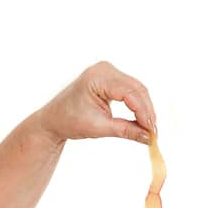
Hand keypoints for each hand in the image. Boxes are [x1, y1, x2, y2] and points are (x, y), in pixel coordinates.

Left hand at [36, 61, 157, 145]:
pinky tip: (142, 120)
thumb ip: (126, 131)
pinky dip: (137, 105)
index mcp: (98, 77)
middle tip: (153, 133)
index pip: (130, 92)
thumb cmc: (69, 121)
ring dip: (144, 109)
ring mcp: (108, 72)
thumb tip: (148, 138)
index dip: (144, 112)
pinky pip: (130, 90)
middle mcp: (105, 69)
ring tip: (149, 129)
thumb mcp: (99, 128)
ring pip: (136, 89)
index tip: (152, 131)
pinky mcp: (111, 79)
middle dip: (146, 111)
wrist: (54, 119)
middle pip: (136, 89)